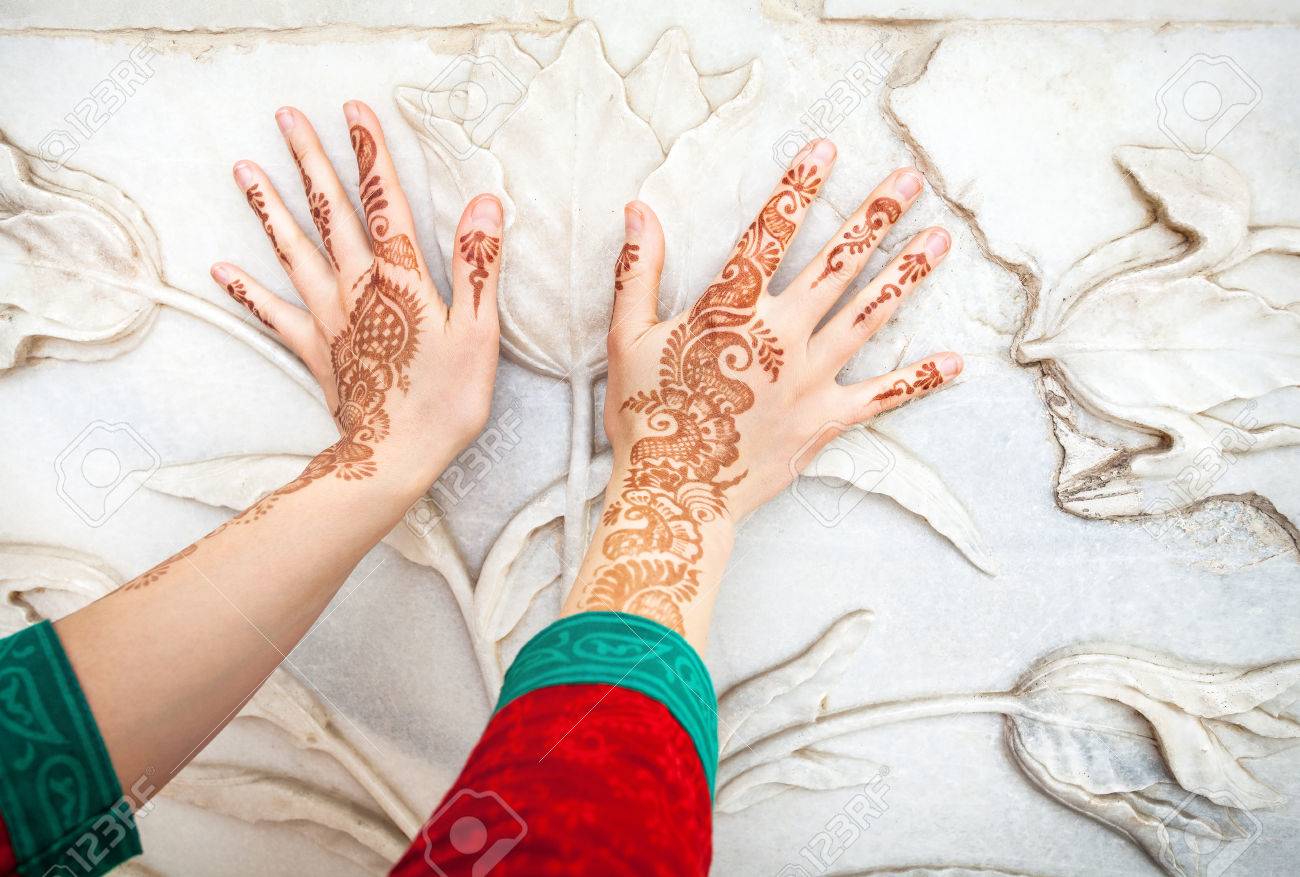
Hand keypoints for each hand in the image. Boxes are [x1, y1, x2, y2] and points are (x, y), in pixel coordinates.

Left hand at [211, 100, 502, 488]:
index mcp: (402, 278)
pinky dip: (247, 290)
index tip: (352, 110)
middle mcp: (358, 288)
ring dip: (269, 208)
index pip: (384, 202)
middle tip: (284, 117)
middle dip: (308, 161)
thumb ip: (479, 264)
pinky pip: (274, 313)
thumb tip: (484, 202)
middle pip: (329, 213)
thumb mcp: (480, 333)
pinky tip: (221, 269)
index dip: (370, 153)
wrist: (394, 459)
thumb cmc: (445, 400)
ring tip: (242, 168)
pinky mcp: (314, 350)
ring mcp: (330, 318)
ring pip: (293, 251)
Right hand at [565, 138, 962, 639]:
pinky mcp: (826, 420)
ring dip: (906, 274)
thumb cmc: (646, 414)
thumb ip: (639, 271)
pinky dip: (919, 380)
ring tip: (939, 240)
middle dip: (875, 217)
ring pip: (868, 315)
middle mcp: (780, 336)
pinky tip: (956, 361)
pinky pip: (881, 397)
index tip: (826, 148)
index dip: (797, 187)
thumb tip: (639, 210)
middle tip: (910, 181)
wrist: (675, 493)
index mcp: (730, 310)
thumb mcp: (628, 337)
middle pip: (836, 264)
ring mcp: (809, 378)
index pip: (768, 233)